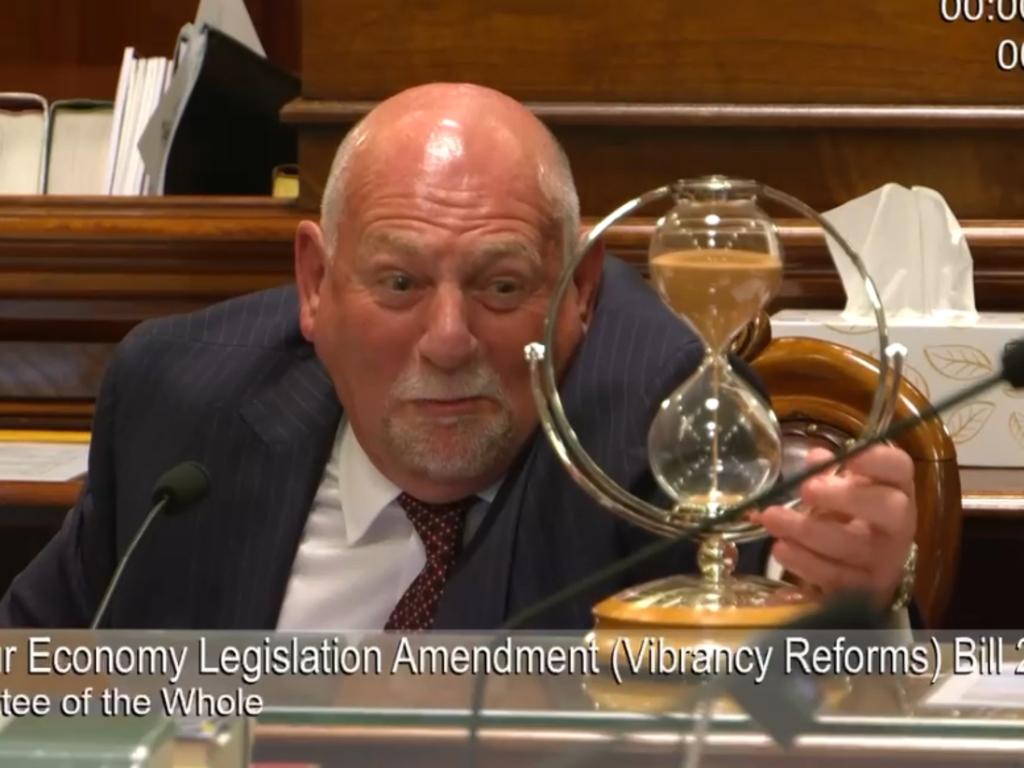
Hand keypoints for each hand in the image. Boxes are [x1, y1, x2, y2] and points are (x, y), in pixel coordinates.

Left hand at [750, 445, 916, 606]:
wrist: (861, 571)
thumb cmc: (848, 516)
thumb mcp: (842, 490)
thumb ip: (829, 473)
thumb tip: (815, 458)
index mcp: (896, 489)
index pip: (899, 468)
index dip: (877, 460)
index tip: (850, 457)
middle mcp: (898, 525)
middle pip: (887, 508)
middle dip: (844, 498)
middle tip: (806, 490)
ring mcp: (884, 561)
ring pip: (852, 545)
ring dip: (807, 531)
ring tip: (771, 517)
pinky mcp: (863, 590)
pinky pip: (835, 576)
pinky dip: (803, 562)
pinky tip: (781, 548)